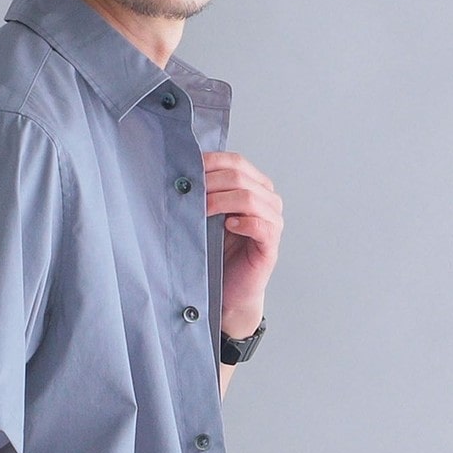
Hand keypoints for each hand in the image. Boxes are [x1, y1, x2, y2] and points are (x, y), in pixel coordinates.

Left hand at [203, 151, 282, 337]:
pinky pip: (261, 225)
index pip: (236, 162)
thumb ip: (204, 194)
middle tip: (188, 193)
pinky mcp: (271, 244)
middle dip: (210, 182)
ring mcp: (272, 221)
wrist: (227, 290)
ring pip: (249, 198)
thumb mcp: (207, 216)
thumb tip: (179, 174)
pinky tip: (228, 226)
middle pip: (240, 177)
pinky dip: (243, 222)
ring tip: (201, 210)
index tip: (186, 168)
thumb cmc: (215, 252)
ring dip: (221, 201)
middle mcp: (268, 200)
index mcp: (254, 186)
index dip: (211, 162)